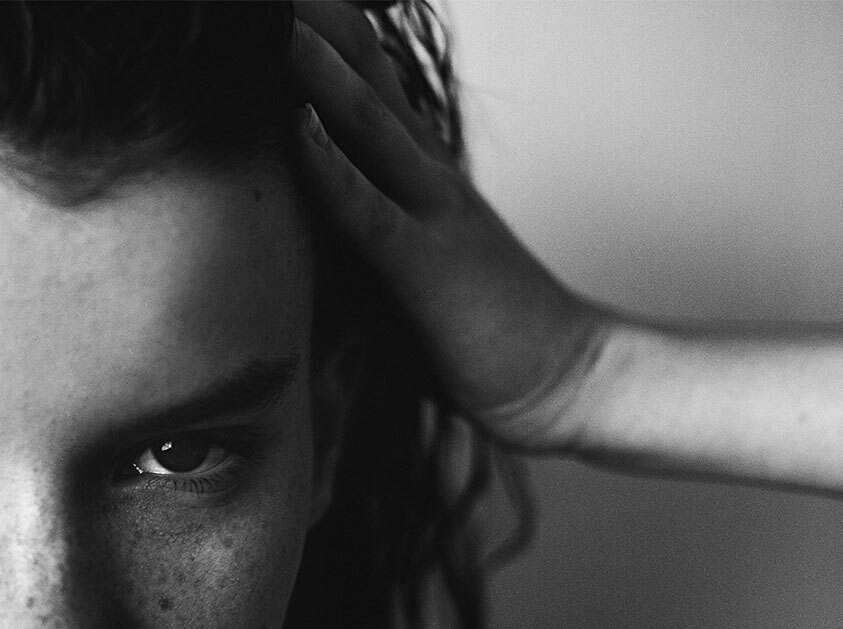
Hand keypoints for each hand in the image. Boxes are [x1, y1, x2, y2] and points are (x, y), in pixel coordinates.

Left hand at [288, 2, 610, 451]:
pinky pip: (366, 209)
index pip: (369, 89)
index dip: (328, 38)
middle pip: (367, 79)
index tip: (287, 5)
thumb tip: (318, 221)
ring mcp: (428, 214)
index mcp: (419, 177)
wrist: (564, 377)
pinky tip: (295, 126)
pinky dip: (328, 165)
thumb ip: (376, 232)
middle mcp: (424, 178)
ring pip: (365, 123)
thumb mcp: (417, 265)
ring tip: (279, 15)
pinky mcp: (422, 266)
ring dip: (319, 68)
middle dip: (320, 24)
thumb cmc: (482, 331)